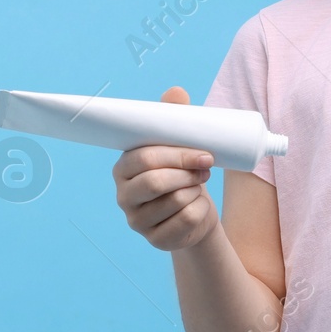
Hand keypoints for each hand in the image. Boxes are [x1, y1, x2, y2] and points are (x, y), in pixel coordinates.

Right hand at [112, 86, 219, 251]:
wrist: (195, 212)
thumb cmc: (184, 173)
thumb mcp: (180, 146)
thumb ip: (174, 119)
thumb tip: (176, 91)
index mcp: (124, 167)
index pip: (145, 157)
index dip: (178, 155)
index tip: (205, 154)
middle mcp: (124, 195)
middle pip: (156, 181)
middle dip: (187, 173)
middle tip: (206, 170)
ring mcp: (136, 220)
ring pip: (174, 201)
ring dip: (196, 192)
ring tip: (199, 185)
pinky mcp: (154, 240)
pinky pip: (185, 222)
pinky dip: (200, 212)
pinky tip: (198, 207)